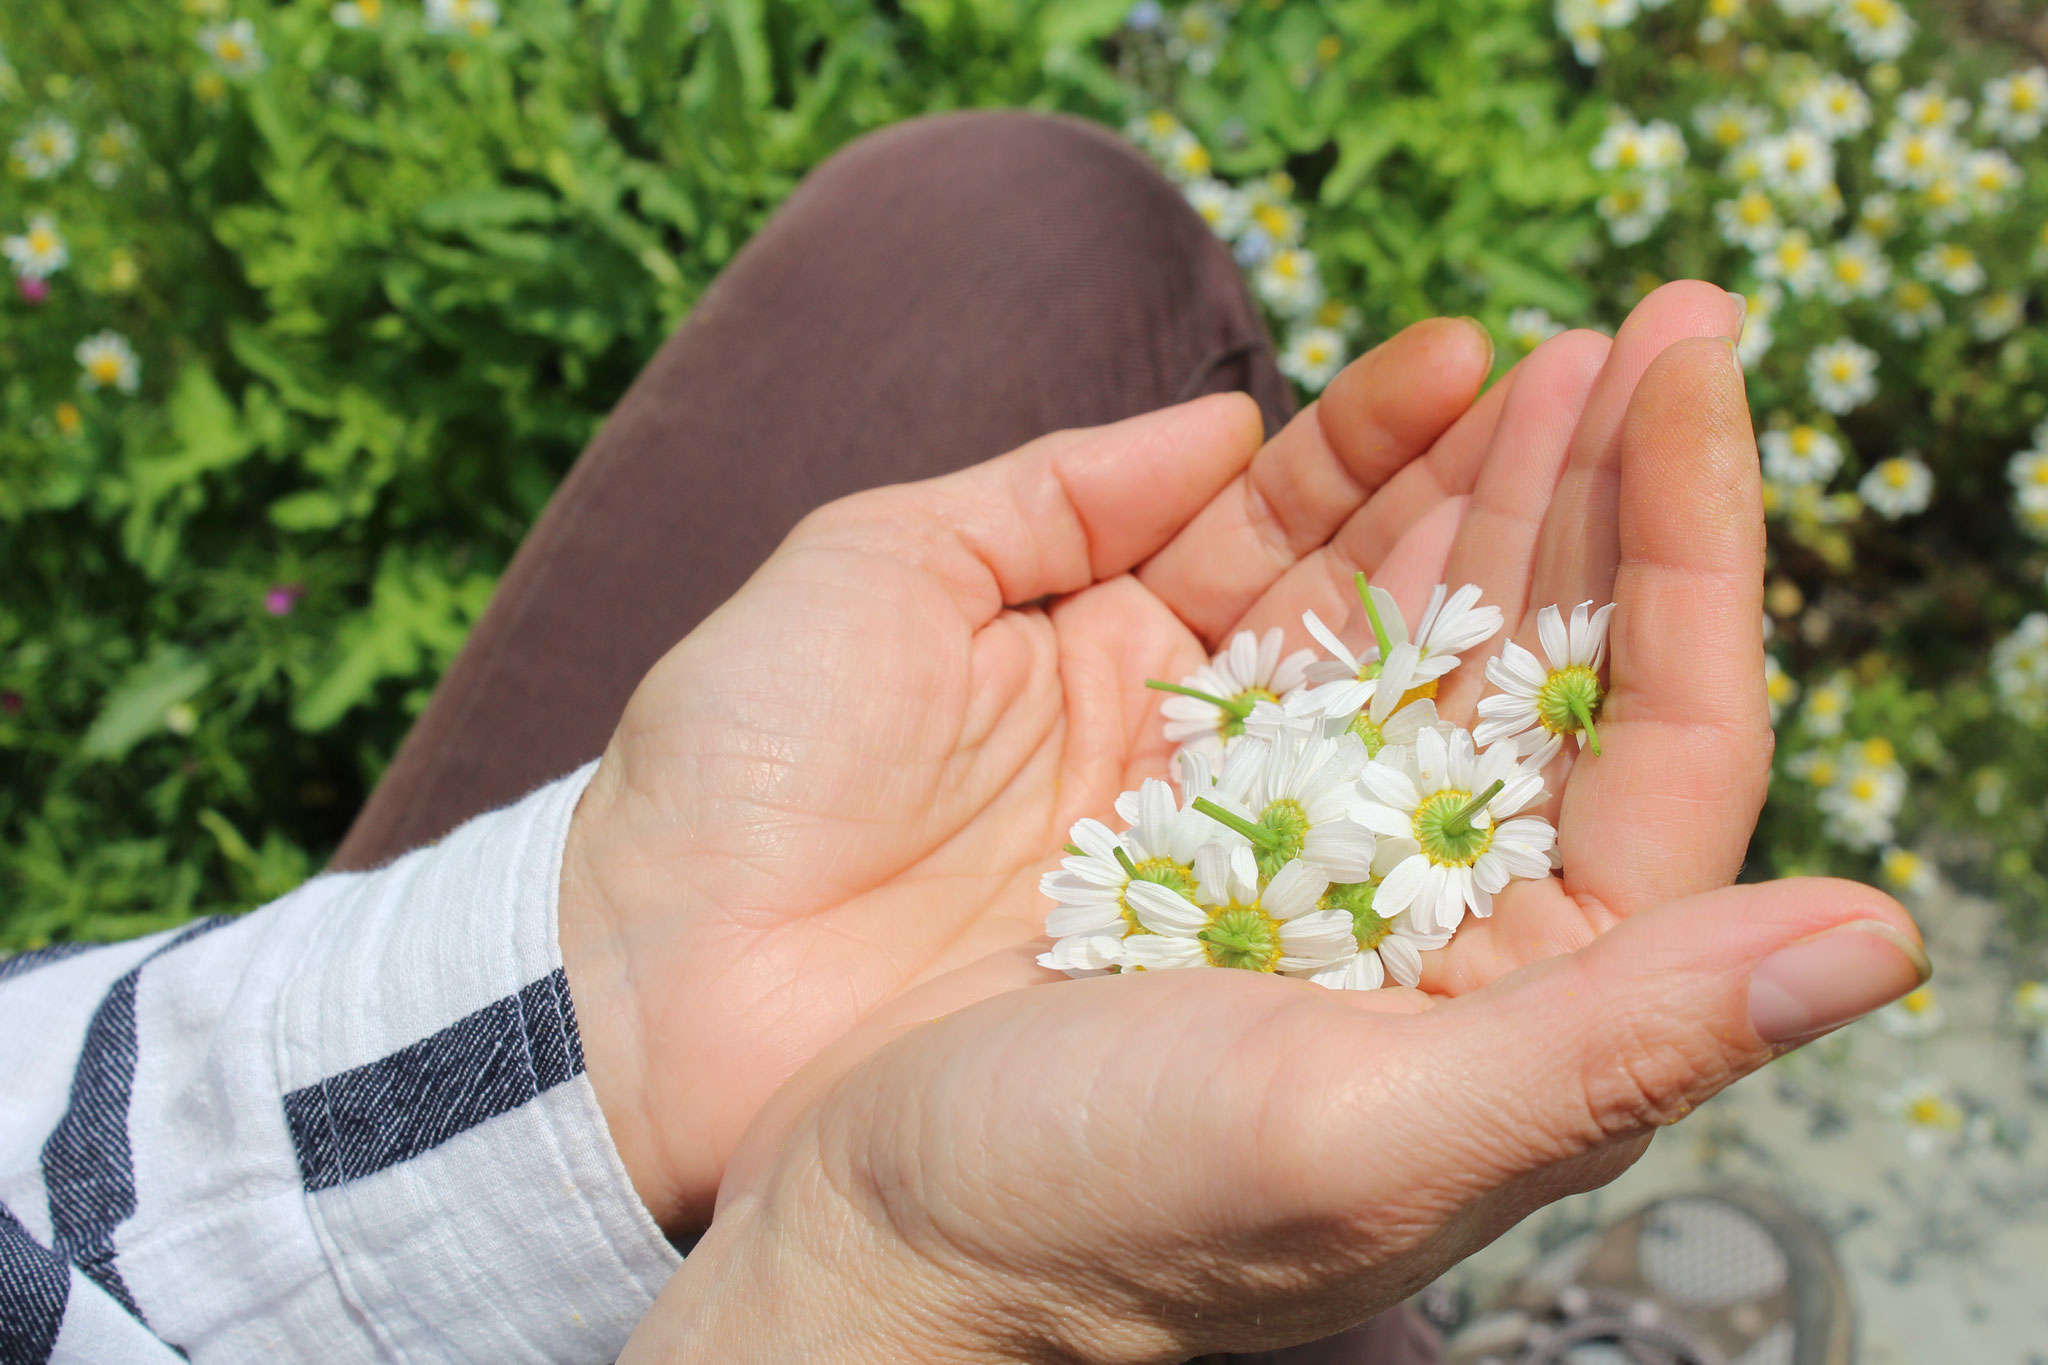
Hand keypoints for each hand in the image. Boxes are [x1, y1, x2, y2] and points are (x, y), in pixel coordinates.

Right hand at [613, 317, 1929, 1364]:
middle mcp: (1410, 907)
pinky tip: (1391, 412)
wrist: (838, 1216)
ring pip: (1421, 623)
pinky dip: (1331, 499)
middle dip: (1606, 495)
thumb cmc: (1083, 1215)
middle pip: (1554, 667)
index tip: (1699, 383)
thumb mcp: (1355, 1143)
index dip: (1698, 562)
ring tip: (1549, 358)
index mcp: (1500, 1003)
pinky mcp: (1152, 765)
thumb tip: (1881, 939)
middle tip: (1653, 329)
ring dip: (1490, 484)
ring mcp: (1280, 825)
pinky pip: (1268, 604)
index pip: (1660, 755)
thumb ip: (1614, 1047)